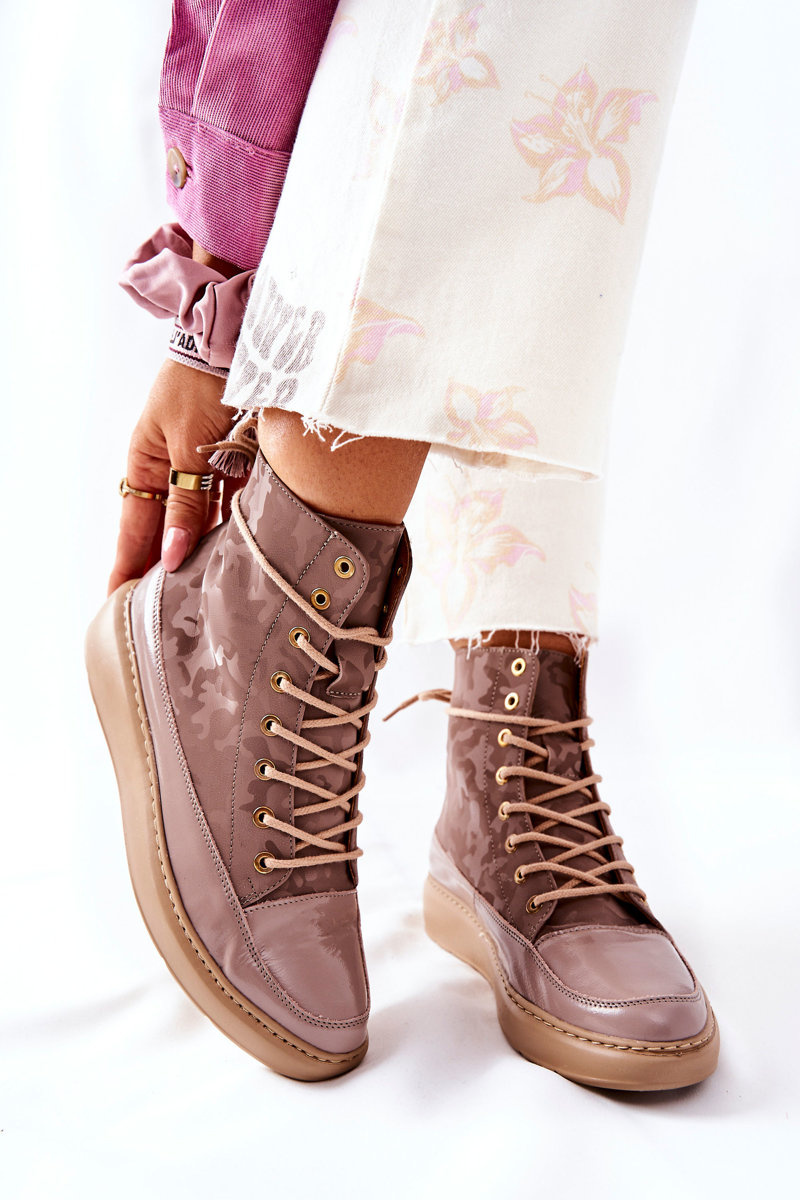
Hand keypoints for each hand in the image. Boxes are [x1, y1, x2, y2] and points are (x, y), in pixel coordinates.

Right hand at [108, 359, 238, 594]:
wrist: (236, 345)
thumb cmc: (200, 387)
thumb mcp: (188, 448)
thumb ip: (185, 503)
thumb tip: (170, 555)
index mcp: (146, 464)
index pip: (132, 529)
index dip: (127, 565)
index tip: (120, 602)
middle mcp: (172, 470)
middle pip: (165, 530)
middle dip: (163, 567)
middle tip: (163, 610)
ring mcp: (203, 467)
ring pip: (201, 521)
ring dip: (203, 551)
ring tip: (201, 591)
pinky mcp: (235, 463)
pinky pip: (232, 503)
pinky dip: (235, 526)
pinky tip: (238, 554)